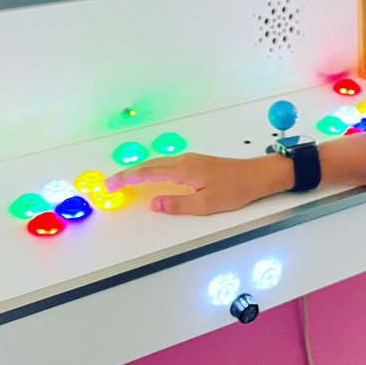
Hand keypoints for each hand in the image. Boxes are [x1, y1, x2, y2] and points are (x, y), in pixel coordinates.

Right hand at [104, 152, 291, 215]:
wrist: (257, 176)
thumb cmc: (235, 191)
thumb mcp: (206, 205)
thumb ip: (178, 204)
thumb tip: (154, 203)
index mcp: (183, 170)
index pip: (147, 173)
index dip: (126, 178)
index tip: (110, 184)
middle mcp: (183, 161)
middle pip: (148, 165)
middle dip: (126, 174)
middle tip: (109, 184)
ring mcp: (189, 159)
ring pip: (156, 163)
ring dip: (138, 171)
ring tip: (123, 180)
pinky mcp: (195, 162)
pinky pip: (166, 163)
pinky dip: (151, 169)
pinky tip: (150, 175)